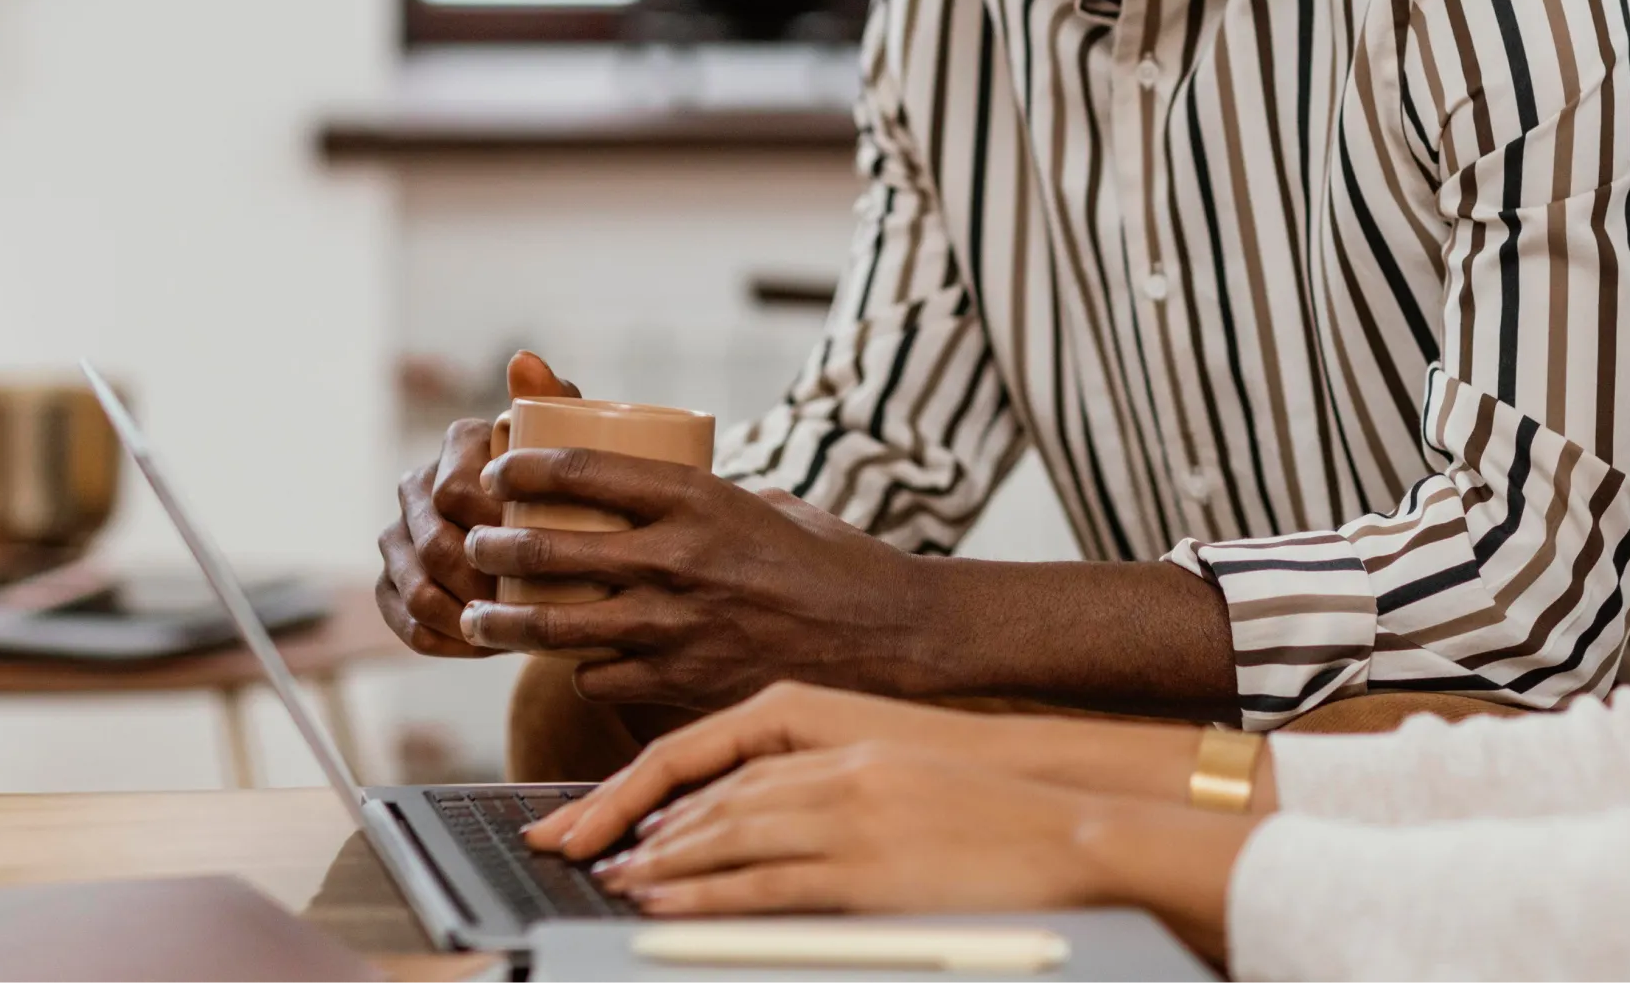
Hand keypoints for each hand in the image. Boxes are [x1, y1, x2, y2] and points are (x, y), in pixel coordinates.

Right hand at [375, 352, 577, 657]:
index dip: (496, 527)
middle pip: (434, 544)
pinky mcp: (391, 582)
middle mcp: (417, 483)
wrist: (555, 532)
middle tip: (532, 602)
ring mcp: (397, 535)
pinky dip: (443, 639)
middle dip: (481, 579)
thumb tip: (522, 356)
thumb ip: (556, 400)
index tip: (542, 549)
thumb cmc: (572, 483)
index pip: (459, 490)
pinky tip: (482, 645)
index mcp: (458, 444)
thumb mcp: (575, 442)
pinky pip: (403, 621)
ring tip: (511, 629)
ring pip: (415, 587)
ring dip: (463, 614)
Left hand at [456, 456, 933, 708]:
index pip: (584, 472)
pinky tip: (578, 662)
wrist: (888, 633)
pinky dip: (581, 670)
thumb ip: (707, 500)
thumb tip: (651, 494)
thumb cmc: (833, 561)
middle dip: (493, 547)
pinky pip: (599, 679)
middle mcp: (681, 559)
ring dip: (503, 622)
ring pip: (556, 627)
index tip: (500, 471)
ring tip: (476, 618)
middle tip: (474, 545)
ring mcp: (678, 626)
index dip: (525, 469)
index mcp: (701, 499)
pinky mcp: (684, 683)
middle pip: (551, 550)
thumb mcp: (769, 503)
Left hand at [578, 742, 1256, 961]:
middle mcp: (826, 762)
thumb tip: (763, 800)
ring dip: (655, 860)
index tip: (594, 817)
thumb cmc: (979, 791)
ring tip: (607, 881)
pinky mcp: (861, 865)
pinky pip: (759, 880)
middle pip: (701, 793)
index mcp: (829, 727)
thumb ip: (825, 766)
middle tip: (569, 849)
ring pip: (720, 833)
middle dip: (626, 823)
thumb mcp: (892, 758)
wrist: (1060, 812)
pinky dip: (700, 892)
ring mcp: (842, 812)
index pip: (709, 754)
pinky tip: (662, 902)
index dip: (641, 788)